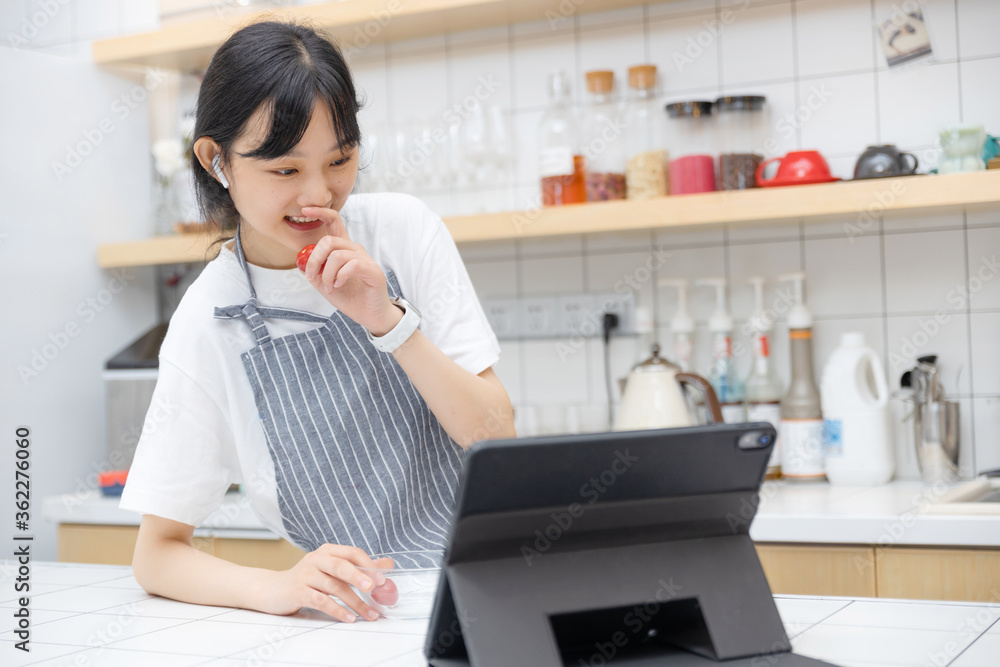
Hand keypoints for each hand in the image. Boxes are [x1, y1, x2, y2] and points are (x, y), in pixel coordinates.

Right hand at [256, 544, 392, 621]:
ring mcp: (306, 575)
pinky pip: (321, 601)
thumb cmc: (308, 579)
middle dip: (360, 577)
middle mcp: (316, 559)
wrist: (274, 590)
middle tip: (375, 588)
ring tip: (368, 613)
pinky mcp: (298, 592)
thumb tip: (387, 565)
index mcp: (328, 551)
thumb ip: (358, 567)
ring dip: (354, 602)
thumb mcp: (332, 569)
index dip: (369, 565)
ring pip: (334, 587)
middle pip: (341, 566)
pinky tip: (348, 617)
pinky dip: (337, 610)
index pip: (352, 553)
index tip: (382, 579)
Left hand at [297, 206, 402, 334]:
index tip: (305, 210)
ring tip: (328, 287)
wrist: (370, 315)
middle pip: (329, 240)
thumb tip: (300, 263)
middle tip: (313, 277)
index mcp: (343, 249)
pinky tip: (338, 286)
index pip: (334, 222)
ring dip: (326, 274)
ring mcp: (364, 259)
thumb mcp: (325, 285)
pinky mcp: (372, 270)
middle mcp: (354, 249)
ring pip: (337, 255)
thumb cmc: (351, 298)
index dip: (319, 212)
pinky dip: (339, 277)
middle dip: (315, 260)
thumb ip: (314, 272)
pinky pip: (351, 265)